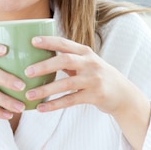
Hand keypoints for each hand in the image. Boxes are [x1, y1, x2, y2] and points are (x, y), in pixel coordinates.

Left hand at [23, 35, 150, 149]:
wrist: (123, 94)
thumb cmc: (98, 76)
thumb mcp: (87, 63)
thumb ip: (68, 59)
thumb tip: (39, 57)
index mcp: (85, 52)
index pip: (65, 43)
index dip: (49, 41)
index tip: (32, 41)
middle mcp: (90, 63)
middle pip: (65, 60)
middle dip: (45, 65)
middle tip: (27, 72)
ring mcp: (93, 80)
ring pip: (66, 84)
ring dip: (46, 90)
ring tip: (29, 95)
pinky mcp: (95, 96)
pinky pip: (71, 100)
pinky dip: (54, 105)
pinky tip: (41, 108)